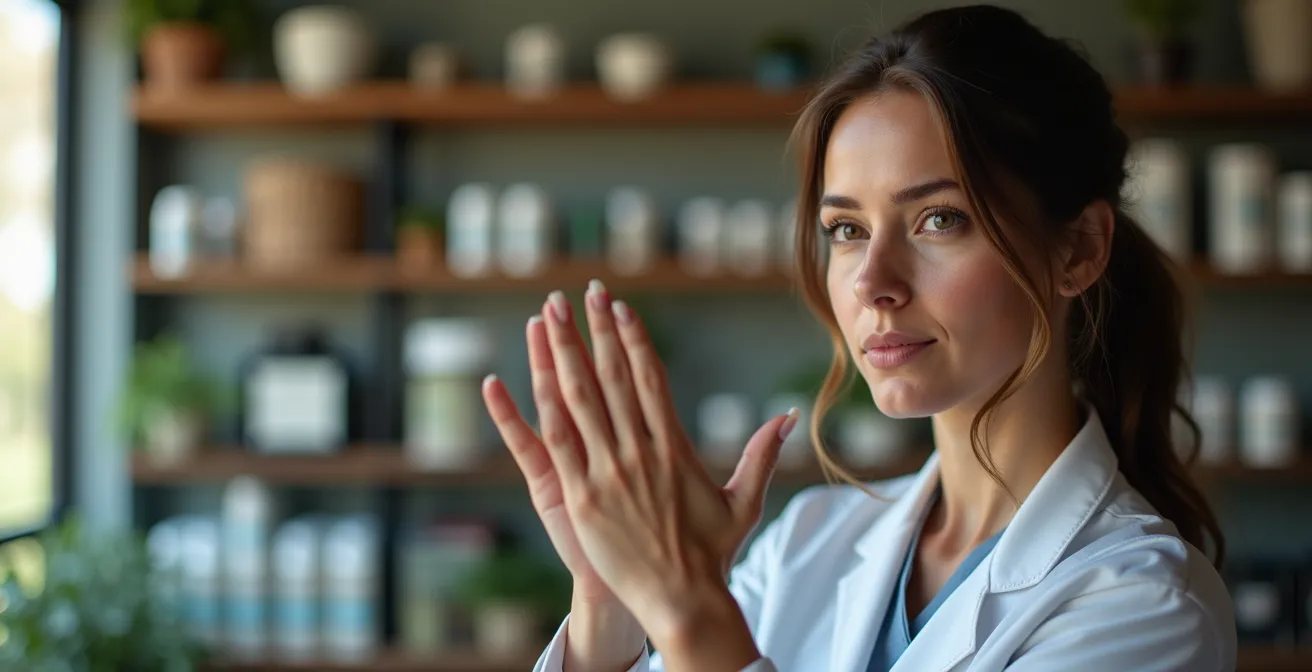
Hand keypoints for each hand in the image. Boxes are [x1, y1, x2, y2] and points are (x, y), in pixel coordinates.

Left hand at [496, 280, 798, 659]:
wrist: (681, 599)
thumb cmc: (712, 554)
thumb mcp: (742, 501)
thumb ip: (761, 454)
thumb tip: (788, 417)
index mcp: (674, 446)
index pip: (649, 378)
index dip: (633, 338)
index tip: (620, 307)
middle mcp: (640, 450)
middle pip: (611, 376)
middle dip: (595, 328)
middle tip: (581, 291)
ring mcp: (608, 471)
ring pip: (579, 398)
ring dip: (562, 352)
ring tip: (548, 314)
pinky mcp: (581, 495)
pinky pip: (555, 441)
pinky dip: (536, 406)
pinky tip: (520, 374)